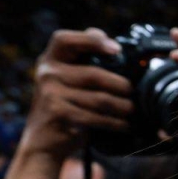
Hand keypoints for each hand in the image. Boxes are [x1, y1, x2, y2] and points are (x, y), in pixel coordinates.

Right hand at [23, 28, 133, 158]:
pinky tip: (125, 125)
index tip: (117, 49)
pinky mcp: (58, 114)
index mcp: (51, 59)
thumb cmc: (65, 104)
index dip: (91, 40)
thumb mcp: (68, 78)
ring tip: (133, 110)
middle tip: (134, 92)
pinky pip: (96, 117)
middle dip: (121, 85)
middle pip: (94, 75)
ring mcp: (50, 94)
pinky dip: (115, 123)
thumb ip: (85, 61)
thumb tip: (118, 48)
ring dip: (123, 107)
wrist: (43, 139)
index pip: (65, 40)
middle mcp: (47, 73)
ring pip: (100, 99)